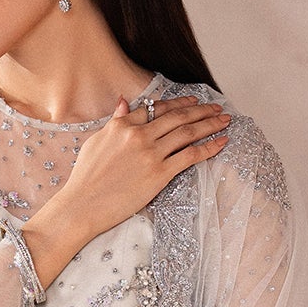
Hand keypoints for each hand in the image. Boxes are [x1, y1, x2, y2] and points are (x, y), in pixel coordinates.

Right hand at [57, 94, 231, 241]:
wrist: (82, 205)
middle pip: (177, 117)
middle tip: (217, 107)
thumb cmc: (85, 178)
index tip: (193, 101)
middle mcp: (139, 135)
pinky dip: (209, 147)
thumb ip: (114, 122)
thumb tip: (123, 103)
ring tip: (224, 120)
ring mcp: (151, 154)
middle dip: (201, 110)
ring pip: (187, 132)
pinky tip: (221, 142)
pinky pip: (190, 156)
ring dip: (209, 124)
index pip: (157, 109)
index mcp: (123, 125)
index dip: (179, 103)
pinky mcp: (159, 174)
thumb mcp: (96, 142)